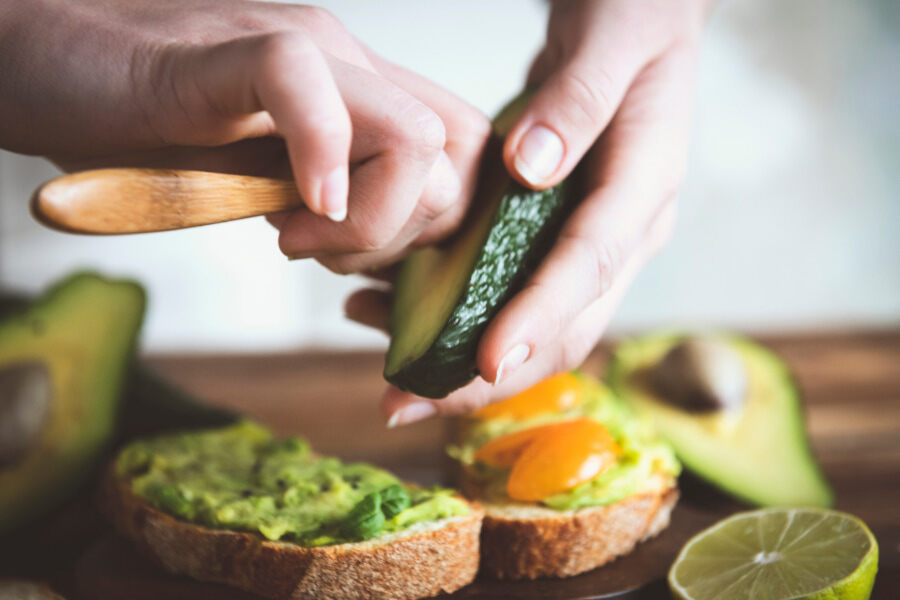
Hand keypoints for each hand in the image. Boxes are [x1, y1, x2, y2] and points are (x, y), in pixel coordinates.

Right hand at [0, 0, 489, 272]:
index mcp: (361, 94)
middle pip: (454, 160)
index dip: (437, 227)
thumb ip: (325, 198)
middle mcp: (347, 62)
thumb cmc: (147, 125)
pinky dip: (317, 159)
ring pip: (412, 135)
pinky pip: (305, 80)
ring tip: (289, 232)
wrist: (43, 62)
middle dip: (404, 236)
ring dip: (366, 220)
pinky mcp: (226, 50)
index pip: (463, 155)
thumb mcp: (262, 179)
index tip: (366, 262)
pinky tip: (284, 208)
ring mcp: (296, 48)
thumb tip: (379, 250)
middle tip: (320, 250)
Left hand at [352, 0, 711, 423]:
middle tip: (409, 402)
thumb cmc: (630, 18)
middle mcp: (625, 232)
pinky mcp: (557, 238)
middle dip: (490, 375)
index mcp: (646, 188)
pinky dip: (456, 316)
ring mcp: (593, 241)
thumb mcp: (611, 39)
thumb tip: (529, 169)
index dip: (540, 316)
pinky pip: (512, 294)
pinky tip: (390, 313)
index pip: (591, 265)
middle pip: (566, 325)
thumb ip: (575, 103)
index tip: (486, 361)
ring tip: (384, 369)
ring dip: (464, 358)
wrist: (637, 21)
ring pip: (536, 325)